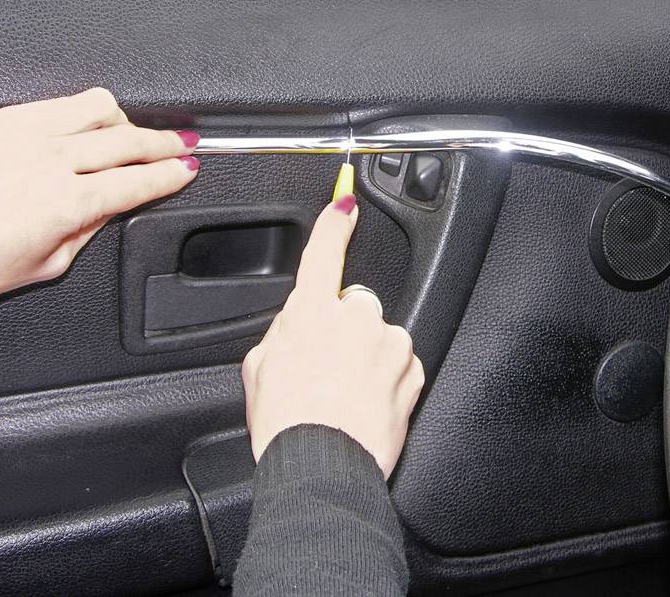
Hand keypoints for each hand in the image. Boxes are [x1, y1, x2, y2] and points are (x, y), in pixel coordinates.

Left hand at [0, 87, 199, 302]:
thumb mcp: (53, 263)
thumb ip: (94, 226)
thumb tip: (120, 201)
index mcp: (68, 203)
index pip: (138, 181)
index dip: (172, 174)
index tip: (188, 168)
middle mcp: (52, 161)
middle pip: (130, 139)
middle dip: (165, 142)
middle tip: (183, 142)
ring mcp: (28, 133)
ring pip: (98, 106)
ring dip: (124, 119)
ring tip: (132, 132)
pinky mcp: (5, 119)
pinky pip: (59, 102)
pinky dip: (82, 112)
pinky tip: (87, 124)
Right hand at [241, 195, 424, 477]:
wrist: (323, 467)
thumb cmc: (285, 425)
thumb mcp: (258, 371)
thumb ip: (281, 333)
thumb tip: (296, 324)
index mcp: (311, 312)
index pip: (324, 254)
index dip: (334, 224)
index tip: (346, 202)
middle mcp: (355, 319)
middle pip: (354, 307)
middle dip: (344, 331)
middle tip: (325, 373)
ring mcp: (388, 343)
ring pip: (379, 338)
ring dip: (367, 358)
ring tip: (346, 398)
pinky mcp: (412, 371)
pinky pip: (399, 364)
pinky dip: (387, 381)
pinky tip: (366, 406)